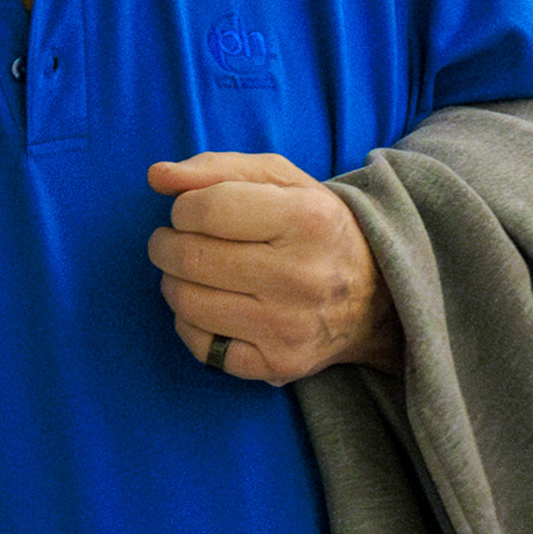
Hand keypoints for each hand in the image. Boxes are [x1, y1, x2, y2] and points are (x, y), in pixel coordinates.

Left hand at [143, 157, 393, 386]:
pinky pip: (201, 345)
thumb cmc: (314, 228)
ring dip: (172, 282)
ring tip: (189, 271)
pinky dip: (189, 324)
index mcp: (308, 219)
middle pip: (191, 257)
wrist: (375, 297)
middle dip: (166, 244)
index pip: (207, 209)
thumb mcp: (282, 181)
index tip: (189, 212)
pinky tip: (207, 307)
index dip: (182, 208)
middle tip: (173, 241)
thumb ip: (217, 169)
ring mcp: (290, 326)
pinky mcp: (278, 364)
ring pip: (187, 302)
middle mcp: (302, 276)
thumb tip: (157, 176)